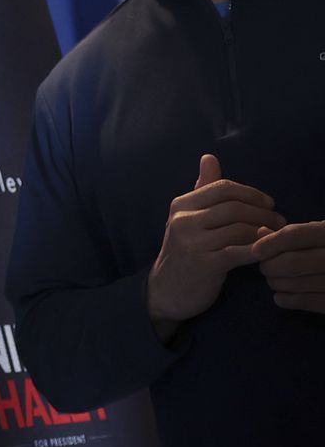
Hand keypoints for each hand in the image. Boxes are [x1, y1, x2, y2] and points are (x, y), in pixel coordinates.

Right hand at [146, 154, 284, 339]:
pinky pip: (240, 252)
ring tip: (276, 236)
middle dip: (263, 213)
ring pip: (239, 228)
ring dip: (265, 232)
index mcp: (180, 205)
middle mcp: (183, 221)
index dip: (251, 193)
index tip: (268, 203)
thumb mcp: (188, 218)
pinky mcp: (204, 265)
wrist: (167, 290)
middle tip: (280, 221)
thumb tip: (210, 157)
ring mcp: (192, 243)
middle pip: (233, 207)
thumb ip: (201, 189)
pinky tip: (265, 251)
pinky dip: (258, 250)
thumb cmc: (184, 251)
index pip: (222, 188)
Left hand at [255, 220, 324, 313]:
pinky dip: (291, 300)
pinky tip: (280, 297)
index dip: (271, 243)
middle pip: (293, 262)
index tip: (255, 250)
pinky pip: (314, 303)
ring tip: (273, 281)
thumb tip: (259, 232)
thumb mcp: (323, 232)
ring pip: (300, 284)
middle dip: (271, 266)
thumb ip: (295, 233)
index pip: (295, 236)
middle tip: (265, 267)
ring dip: (278, 283)